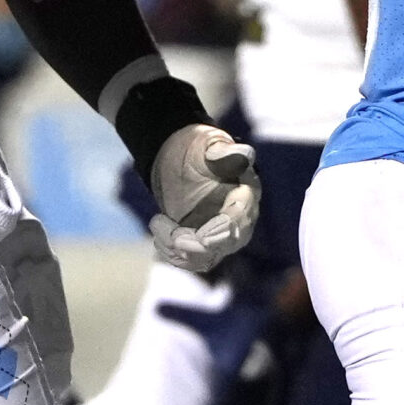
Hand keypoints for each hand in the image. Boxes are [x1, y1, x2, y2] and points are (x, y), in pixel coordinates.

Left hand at [146, 123, 259, 271]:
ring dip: (177, 249)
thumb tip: (246, 154)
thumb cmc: (196, 148)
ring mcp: (220, 235)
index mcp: (246, 194)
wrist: (178, 159)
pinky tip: (159, 228)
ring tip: (157, 222)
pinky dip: (171, 252)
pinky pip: (190, 260)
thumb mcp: (207, 144)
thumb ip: (224, 152)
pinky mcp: (202, 245)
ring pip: (205, 258)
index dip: (223, 232)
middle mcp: (239, 219)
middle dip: (195, 246)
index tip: (203, 238)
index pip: (240, 220)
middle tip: (168, 230)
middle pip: (225, 245)